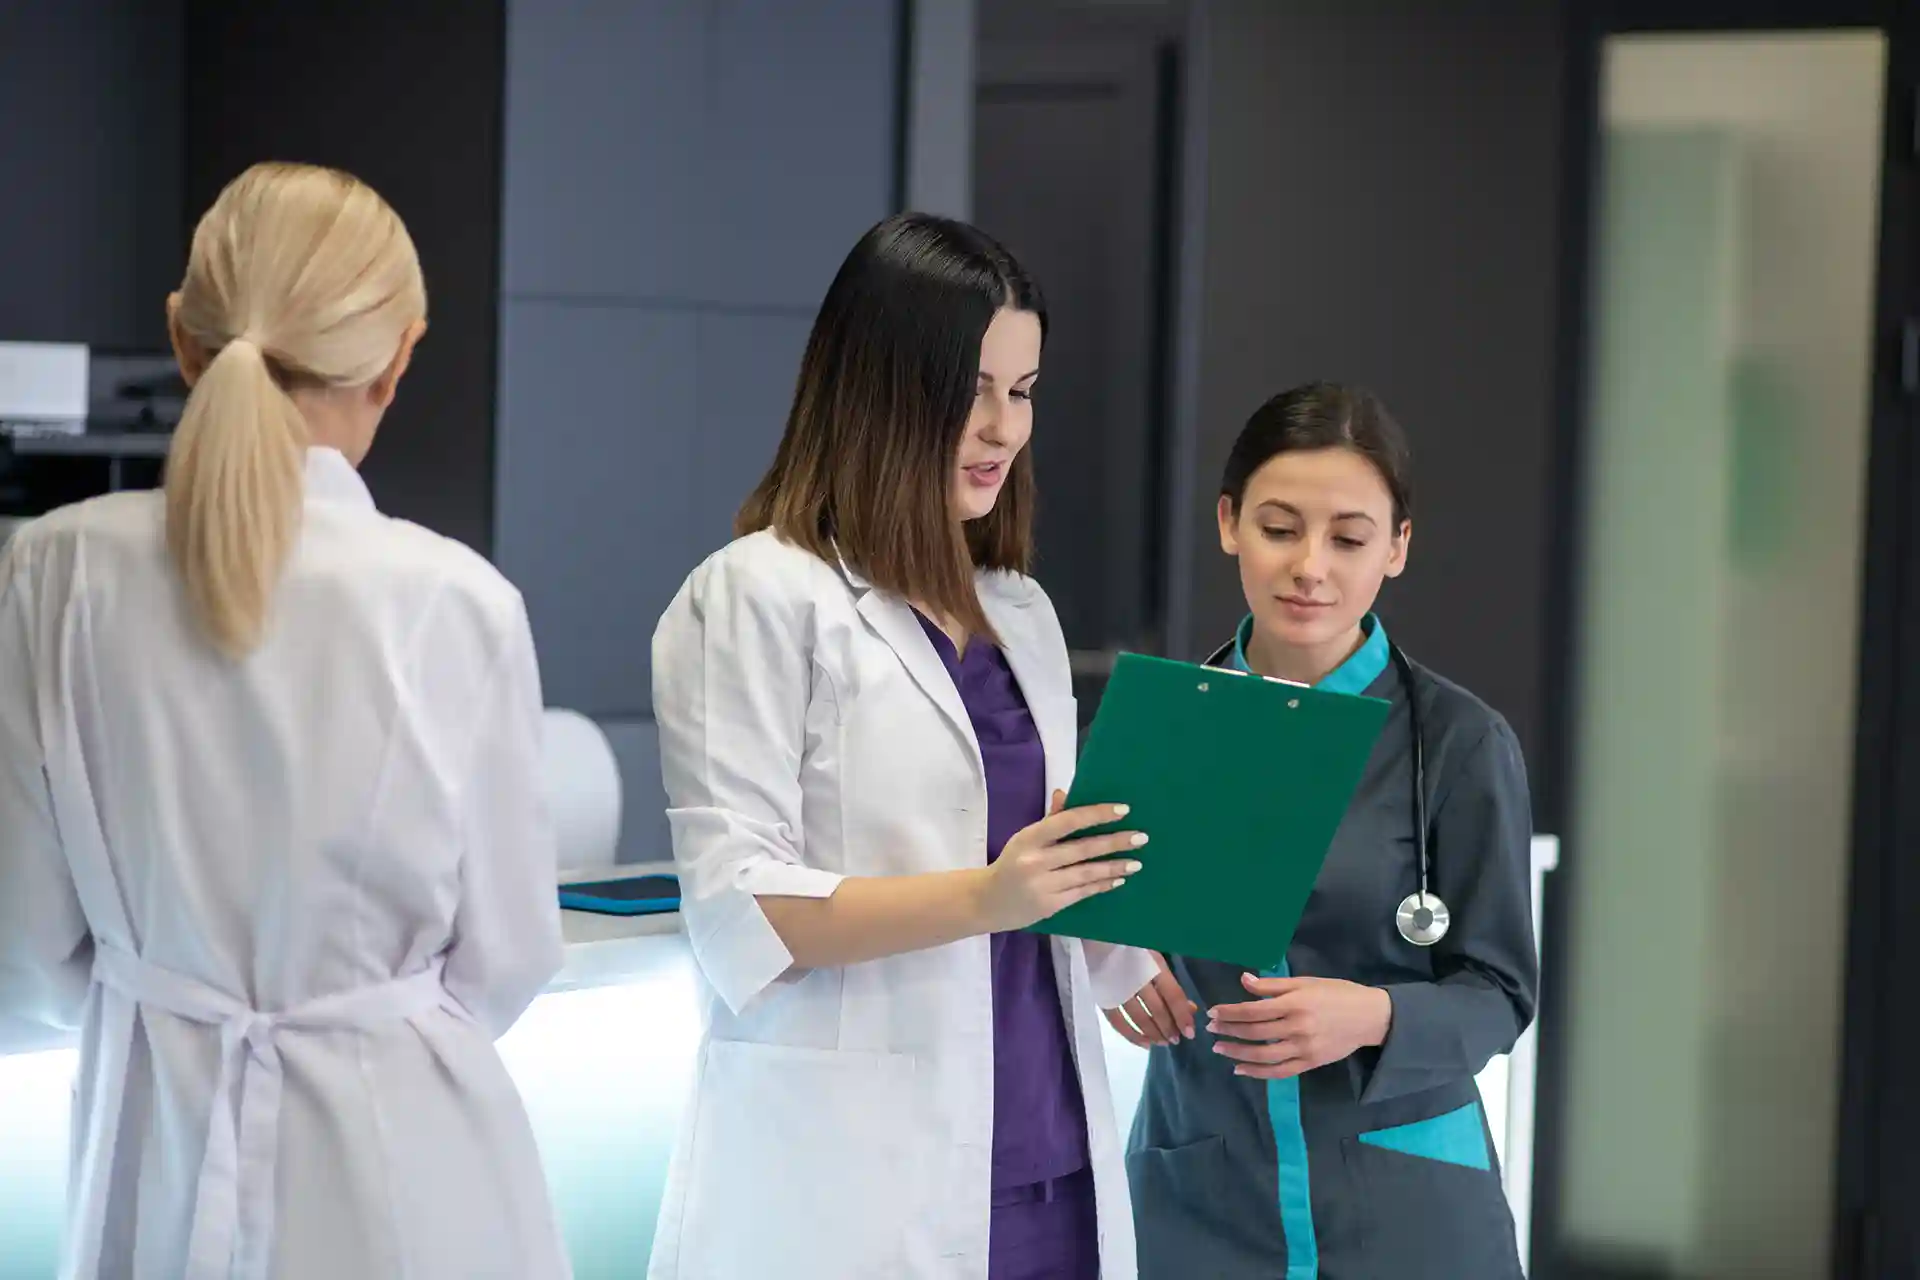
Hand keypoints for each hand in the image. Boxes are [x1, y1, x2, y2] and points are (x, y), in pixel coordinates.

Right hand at [974, 791, 1145, 932]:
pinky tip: (1119, 878)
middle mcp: (1035, 861)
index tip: (1123, 810)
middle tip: (1141, 837)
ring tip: (1137, 861)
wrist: (988, 901)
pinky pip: (1083, 892)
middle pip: (1082, 848)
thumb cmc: (1012, 864)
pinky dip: (1102, 884)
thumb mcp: (1025, 839)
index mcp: (1028, 838)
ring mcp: (1043, 885)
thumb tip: (1065, 793)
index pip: (1067, 821)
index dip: (1096, 814)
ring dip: (1114, 866)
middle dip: (1114, 842)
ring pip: (1086, 873)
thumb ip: (1049, 819)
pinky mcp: (1050, 905)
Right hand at [1103, 951, 1197, 1046]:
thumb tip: (1190, 1009)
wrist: (1100, 939)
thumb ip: (1172, 985)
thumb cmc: (1134, 950)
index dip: (1182, 1016)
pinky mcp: (1103, 996)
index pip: (1172, 995)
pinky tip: (1144, 1043)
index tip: (1189, 1033)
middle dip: (1168, 1027)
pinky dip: (1132, 1035)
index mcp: (1154, 964)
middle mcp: (1137, 976)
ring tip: (1162, 1042)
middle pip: (1157, 1009)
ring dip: (1153, 1033)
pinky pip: (1118, 1022)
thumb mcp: (1156, 961)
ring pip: (1139, 1018)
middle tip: (1175, 1039)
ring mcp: (1118, 987)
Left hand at [1206, 973, 1392, 1079]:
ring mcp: (1303, 1048)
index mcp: (1294, 1003)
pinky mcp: (1310, 1063)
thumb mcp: (1305, 982)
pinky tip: (1240, 1069)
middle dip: (1229, 1031)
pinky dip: (1257, 1072)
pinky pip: (1279, 1072)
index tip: (1213, 1012)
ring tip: (1220, 1048)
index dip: (1229, 1012)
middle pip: (1254, 1032)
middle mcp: (1296, 1027)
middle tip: (1210, 1030)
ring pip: (1263, 1055)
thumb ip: (1273, 985)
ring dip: (1237, 1052)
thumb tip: (1244, 980)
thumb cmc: (1336, 993)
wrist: (1369, 1017)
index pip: (1252, 1010)